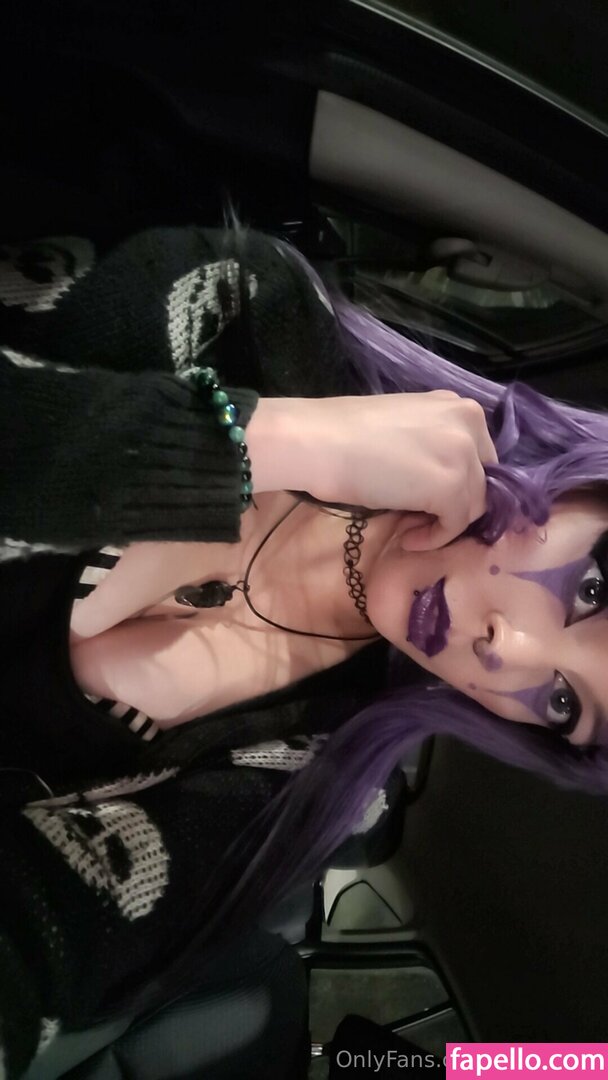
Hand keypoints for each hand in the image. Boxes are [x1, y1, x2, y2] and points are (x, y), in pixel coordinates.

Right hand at [247, 391, 497, 549]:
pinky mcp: (453, 487)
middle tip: (418, 516)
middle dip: (454, 504)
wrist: (319, 441)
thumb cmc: (345, 433)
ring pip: (473, 506)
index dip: (456, 483)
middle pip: (482, 482)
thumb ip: (433, 447)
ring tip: (408, 528)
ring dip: (443, 524)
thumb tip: (440, 484)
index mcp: (460, 406)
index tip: (426, 499)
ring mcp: (465, 454)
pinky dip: (434, 538)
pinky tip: (408, 538)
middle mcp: (471, 424)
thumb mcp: (406, 430)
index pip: (479, 457)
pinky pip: (456, 525)